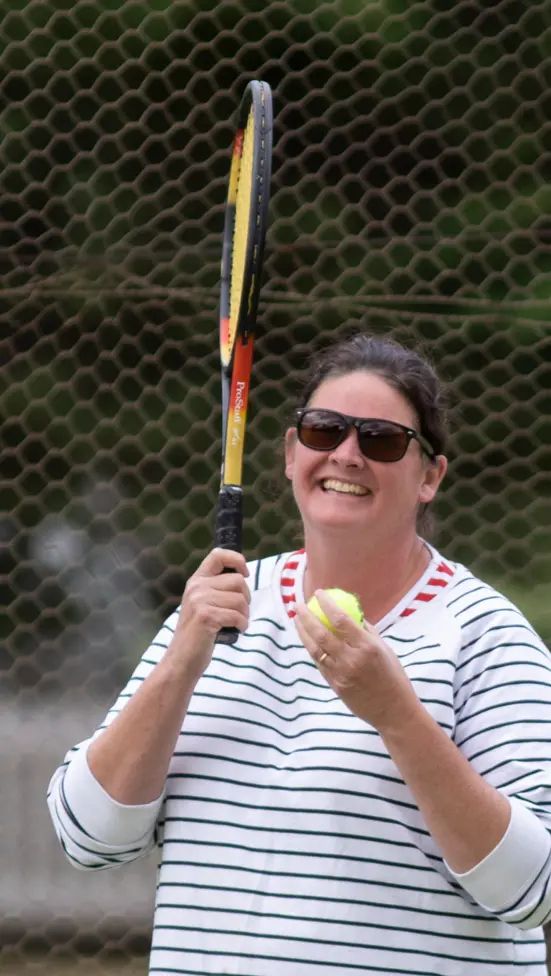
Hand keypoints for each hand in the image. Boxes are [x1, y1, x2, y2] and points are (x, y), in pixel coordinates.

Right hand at [165, 548, 249, 681]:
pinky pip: (237, 616)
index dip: (237, 560)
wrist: (181, 660)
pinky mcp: (205, 616)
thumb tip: (243, 575)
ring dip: (245, 615)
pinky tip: (236, 631)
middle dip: (246, 599)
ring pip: (240, 599)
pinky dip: (242, 625)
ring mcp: (199, 601)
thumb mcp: (203, 604)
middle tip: (238, 613)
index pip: (218, 555)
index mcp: (196, 581)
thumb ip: (216, 589)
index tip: (244, 573)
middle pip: (238, 581)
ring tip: (236, 624)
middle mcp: (196, 587)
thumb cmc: (198, 634)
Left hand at [295, 590, 420, 734]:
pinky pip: (319, 664)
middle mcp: (352, 659)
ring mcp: (341, 674)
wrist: (393, 710)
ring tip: (296, 619)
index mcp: (367, 647)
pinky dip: (312, 649)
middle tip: (297, 604)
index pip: (341, 620)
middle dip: (306, 616)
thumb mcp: (384, 649)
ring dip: (302, 632)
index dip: (327, 604)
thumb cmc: (393, 676)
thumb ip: (366, 631)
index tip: (318, 593)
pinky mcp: (335, 686)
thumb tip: (350, 612)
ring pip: (315, 649)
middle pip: (322, 633)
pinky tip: (307, 639)